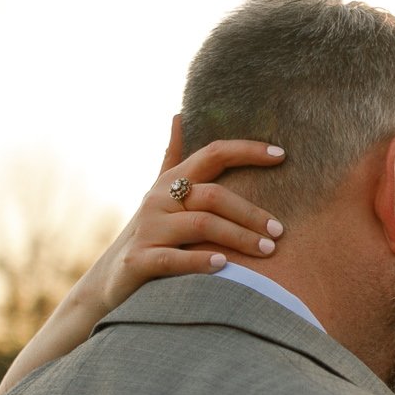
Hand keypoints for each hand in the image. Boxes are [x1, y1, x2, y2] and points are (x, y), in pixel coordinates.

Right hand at [89, 117, 287, 312]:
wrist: (112, 279)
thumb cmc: (150, 233)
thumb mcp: (160, 192)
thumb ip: (172, 157)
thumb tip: (178, 115)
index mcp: (171, 182)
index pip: (213, 154)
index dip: (247, 150)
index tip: (282, 154)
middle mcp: (158, 200)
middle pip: (214, 195)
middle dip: (251, 213)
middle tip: (279, 232)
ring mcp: (148, 229)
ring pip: (201, 225)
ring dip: (239, 237)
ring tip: (268, 251)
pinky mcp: (139, 260)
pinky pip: (175, 258)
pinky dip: (201, 260)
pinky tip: (225, 265)